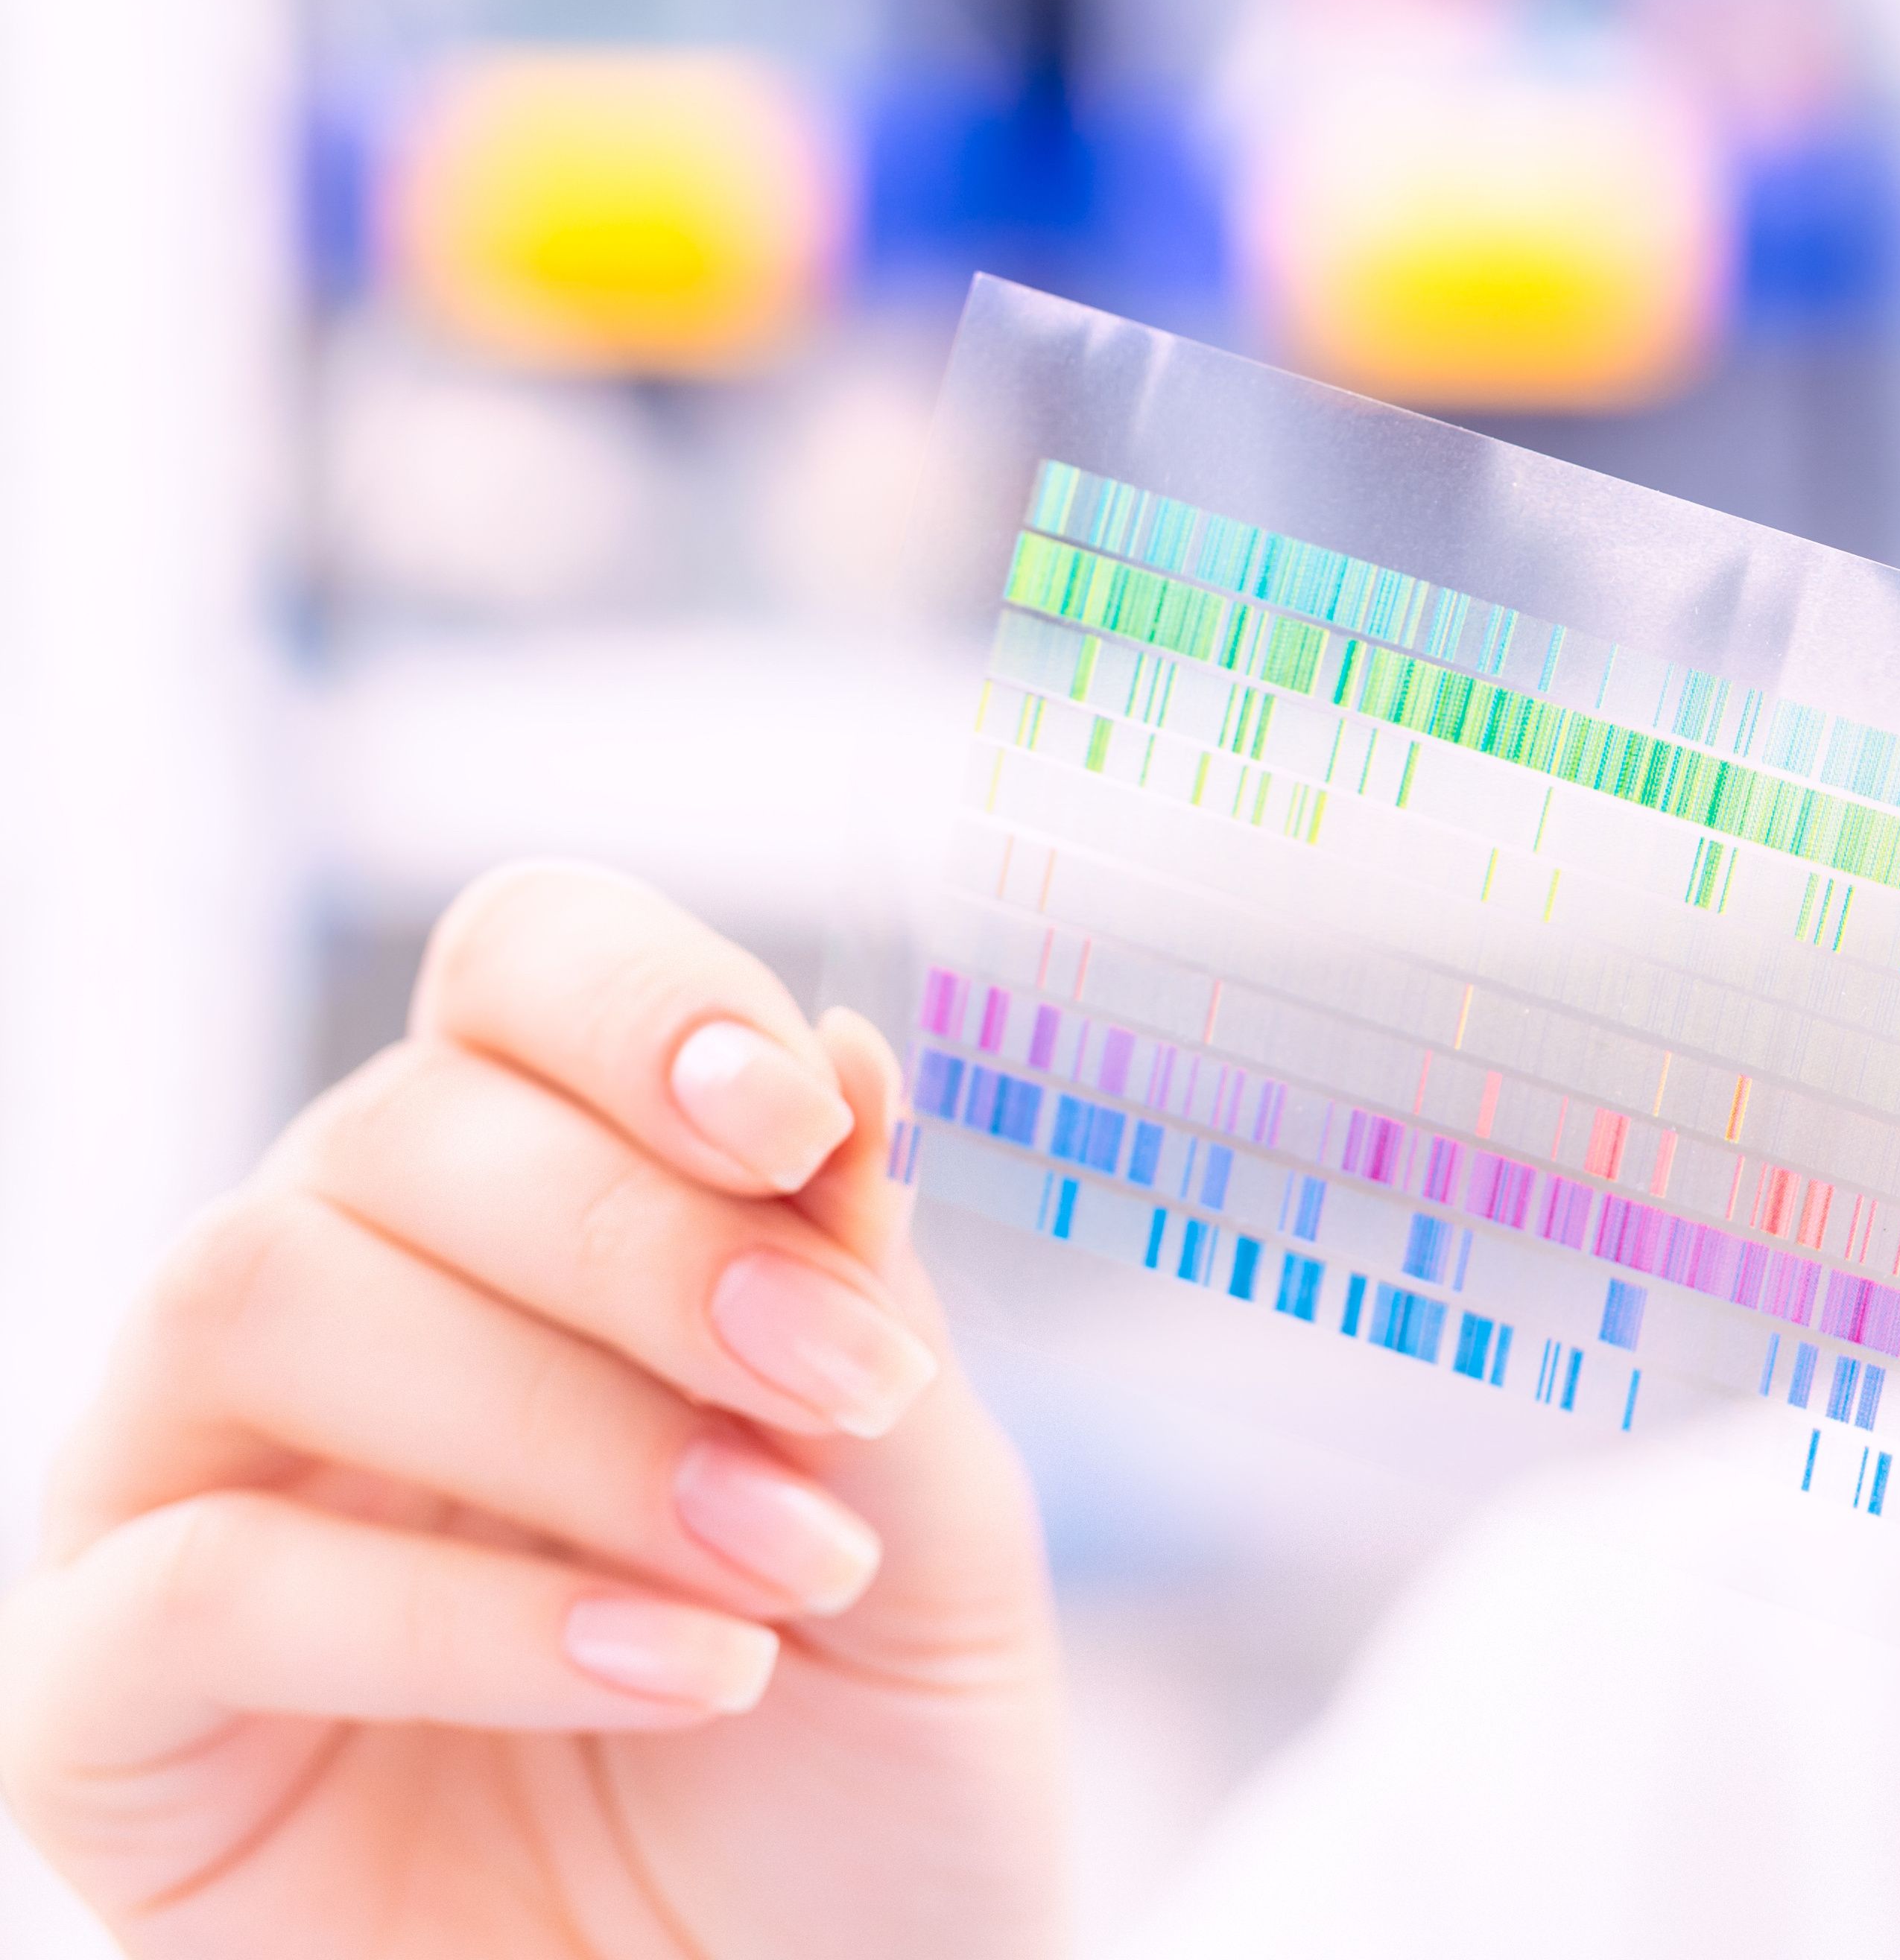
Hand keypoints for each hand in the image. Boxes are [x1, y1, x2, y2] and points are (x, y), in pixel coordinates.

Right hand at [0, 865, 1067, 1958]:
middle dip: (644, 1242)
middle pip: (393, 1121)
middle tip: (848, 1388)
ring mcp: (188, 1501)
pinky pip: (204, 1581)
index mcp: (529, 1216)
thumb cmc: (866, 1784)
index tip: (795, 1120)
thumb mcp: (935, 1517)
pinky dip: (466, 1613)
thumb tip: (850, 1055)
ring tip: (784, 1559)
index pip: (515, 974)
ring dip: (562, 1415)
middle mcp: (333, 1315)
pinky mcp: (104, 1719)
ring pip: (262, 1293)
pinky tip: (685, 1668)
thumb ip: (863, 1299)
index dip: (636, 1000)